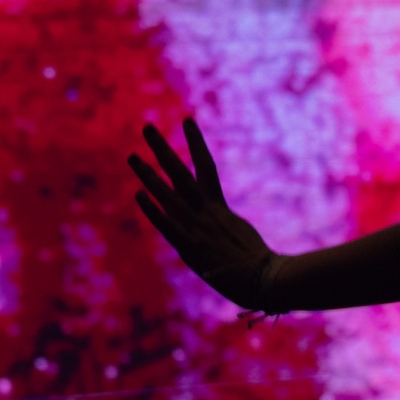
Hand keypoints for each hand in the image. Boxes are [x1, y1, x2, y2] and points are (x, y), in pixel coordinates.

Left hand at [128, 118, 277, 310]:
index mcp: (220, 209)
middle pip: (181, 173)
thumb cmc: (260, 265)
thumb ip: (224, 228)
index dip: (195, 143)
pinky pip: (168, 225)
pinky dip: (153, 209)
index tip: (187, 120)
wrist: (268, 279)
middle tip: (146, 127)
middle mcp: (206, 213)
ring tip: (132, 156)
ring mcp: (198, 229)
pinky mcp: (191, 248)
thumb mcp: (241, 238)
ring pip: (169, 194)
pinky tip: (139, 194)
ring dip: (148, 175)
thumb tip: (220, 225)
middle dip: (162, 149)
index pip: (206, 167)